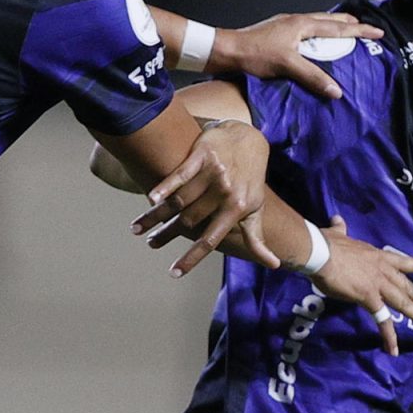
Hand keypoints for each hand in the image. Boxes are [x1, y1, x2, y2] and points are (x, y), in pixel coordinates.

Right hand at [131, 120, 276, 275]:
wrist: (248, 140)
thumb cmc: (250, 180)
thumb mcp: (255, 209)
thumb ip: (256, 238)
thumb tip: (275, 265)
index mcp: (236, 209)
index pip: (210, 240)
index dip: (192, 257)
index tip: (173, 272)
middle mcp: (225, 193)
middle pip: (188, 221)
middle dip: (167, 235)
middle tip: (151, 243)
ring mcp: (213, 173)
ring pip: (179, 201)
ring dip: (156, 216)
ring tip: (138, 228)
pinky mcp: (202, 155)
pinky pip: (179, 174)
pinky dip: (164, 187)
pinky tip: (150, 199)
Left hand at [213, 13, 383, 98]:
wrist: (227, 50)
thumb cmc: (255, 55)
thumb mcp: (287, 65)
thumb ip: (313, 77)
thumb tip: (337, 91)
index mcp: (302, 24)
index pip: (338, 28)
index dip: (360, 31)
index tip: (378, 32)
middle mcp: (296, 21)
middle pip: (330, 20)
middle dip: (349, 24)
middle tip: (364, 28)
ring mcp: (286, 25)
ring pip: (318, 23)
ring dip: (334, 27)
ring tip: (344, 32)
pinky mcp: (278, 33)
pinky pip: (307, 30)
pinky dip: (319, 34)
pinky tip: (315, 42)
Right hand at [310, 216, 412, 355]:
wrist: (321, 252)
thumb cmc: (327, 244)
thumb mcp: (337, 234)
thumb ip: (340, 229)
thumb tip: (336, 220)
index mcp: (377, 256)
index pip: (402, 261)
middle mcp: (383, 271)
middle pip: (409, 287)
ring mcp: (379, 285)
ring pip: (405, 303)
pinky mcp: (369, 298)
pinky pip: (382, 320)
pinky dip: (389, 336)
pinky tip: (394, 349)